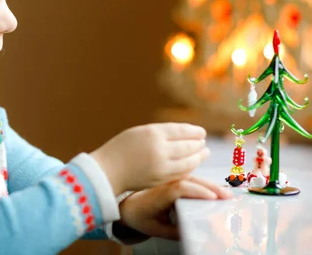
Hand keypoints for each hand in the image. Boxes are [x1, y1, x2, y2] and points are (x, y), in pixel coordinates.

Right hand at [91, 123, 208, 193]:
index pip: (182, 131)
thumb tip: (184, 135)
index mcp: (153, 133)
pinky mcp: (161, 180)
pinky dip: (190, 167)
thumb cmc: (120, 148)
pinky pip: (181, 173)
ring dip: (198, 157)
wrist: (107, 171)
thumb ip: (160, 133)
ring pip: (188, 162)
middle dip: (198, 144)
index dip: (194, 131)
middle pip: (188, 146)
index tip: (201, 132)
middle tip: (204, 142)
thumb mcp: (138, 132)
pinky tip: (192, 164)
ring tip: (204, 152)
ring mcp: (161, 167)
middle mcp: (159, 150)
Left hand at [117, 176, 232, 240]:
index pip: (179, 188)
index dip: (197, 191)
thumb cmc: (141, 217)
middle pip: (190, 180)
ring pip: (192, 177)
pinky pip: (191, 178)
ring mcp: (170, 179)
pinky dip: (204, 183)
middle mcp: (165, 183)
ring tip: (227, 193)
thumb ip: (173, 232)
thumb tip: (194, 233)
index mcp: (159, 193)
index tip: (213, 198)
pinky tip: (217, 189)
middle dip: (210, 187)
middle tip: (228, 196)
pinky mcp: (174, 179)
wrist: (128, 205)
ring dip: (210, 184)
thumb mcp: (155, 229)